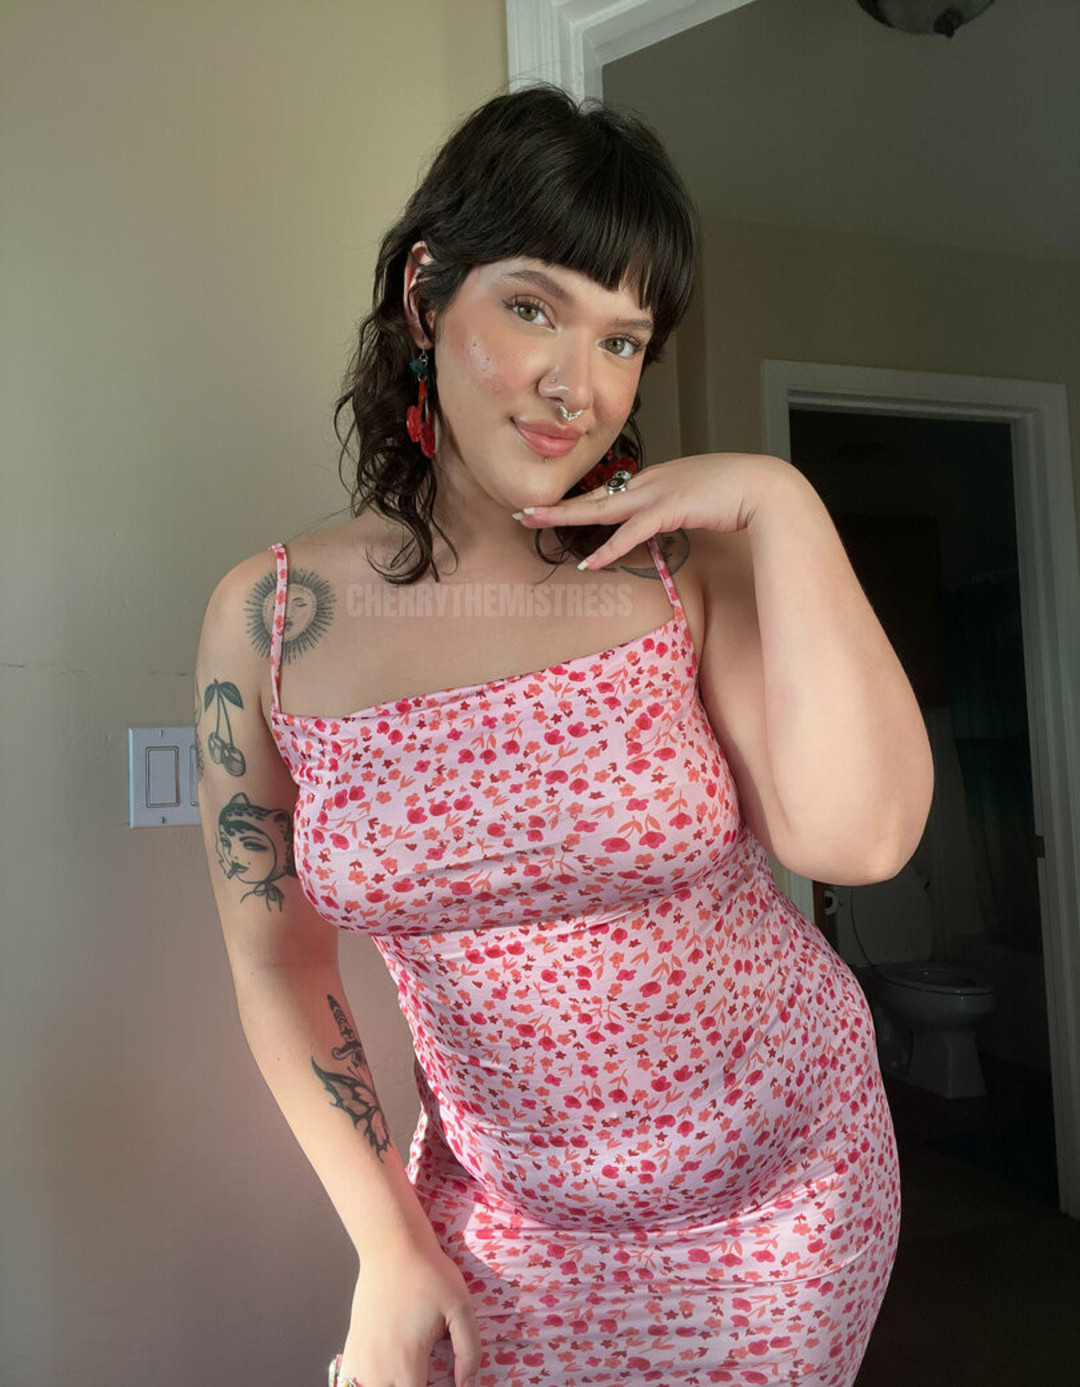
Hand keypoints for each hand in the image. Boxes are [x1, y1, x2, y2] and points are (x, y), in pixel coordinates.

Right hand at [335, 1234, 482, 1386]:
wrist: (392, 1246)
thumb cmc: (428, 1274)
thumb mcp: (461, 1307)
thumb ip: (468, 1351)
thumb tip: (467, 1384)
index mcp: (407, 1363)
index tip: (441, 1384)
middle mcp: (378, 1368)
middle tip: (424, 1376)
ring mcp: (361, 1358)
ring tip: (404, 1376)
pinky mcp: (352, 1346)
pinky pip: (350, 1381)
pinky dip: (362, 1384)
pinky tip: (380, 1377)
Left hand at [513, 452, 796, 569]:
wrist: (766, 487)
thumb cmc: (742, 493)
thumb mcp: (702, 496)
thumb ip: (682, 507)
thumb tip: (672, 521)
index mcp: (658, 478)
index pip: (612, 493)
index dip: (583, 504)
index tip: (559, 510)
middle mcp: (651, 481)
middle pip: (594, 495)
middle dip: (556, 504)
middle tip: (524, 509)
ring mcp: (658, 493)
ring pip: (600, 508)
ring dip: (563, 516)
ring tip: (532, 521)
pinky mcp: (670, 508)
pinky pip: (631, 532)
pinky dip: (609, 549)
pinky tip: (589, 562)